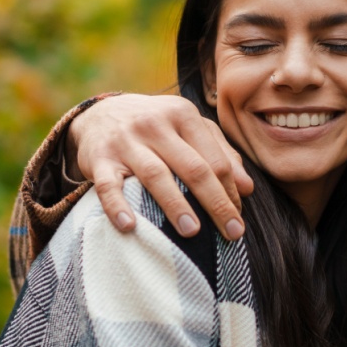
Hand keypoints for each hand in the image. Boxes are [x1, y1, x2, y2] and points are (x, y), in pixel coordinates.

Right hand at [67, 94, 253, 239]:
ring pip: (155, 175)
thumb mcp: (188, 128)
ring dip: (175, 205)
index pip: (214, 159)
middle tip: (232, 232)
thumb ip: (220, 152)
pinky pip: (107, 185)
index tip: (238, 218)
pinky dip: (117, 206)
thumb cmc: (156, 127)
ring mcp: (126, 141)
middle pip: (192, 167)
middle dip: (215, 202)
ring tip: (192, 232)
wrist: (100, 114)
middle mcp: (155, 124)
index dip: (230, 191)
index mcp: (183, 115)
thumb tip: (247, 188)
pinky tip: (129, 226)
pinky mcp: (99, 159)